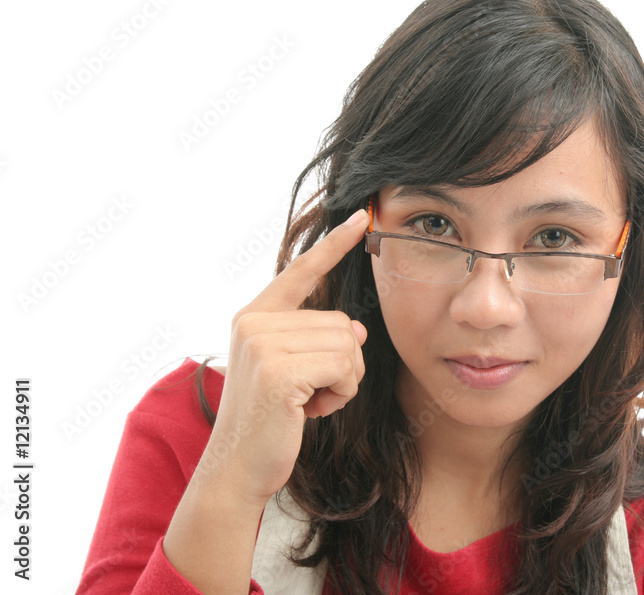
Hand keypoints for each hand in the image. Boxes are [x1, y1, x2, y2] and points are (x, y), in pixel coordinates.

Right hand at [197, 209, 369, 507]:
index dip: (335, 244)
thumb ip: (319, 341)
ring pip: (346, 344)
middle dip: (341, 365)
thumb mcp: (295, 372)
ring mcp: (262, 343)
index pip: (303, 271)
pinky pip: (343, 366)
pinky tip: (310, 411)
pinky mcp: (278, 369)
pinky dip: (340, 394)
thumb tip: (356, 328)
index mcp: (255, 316)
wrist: (239, 469)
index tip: (363, 216)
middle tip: (309, 394)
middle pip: (341, 322)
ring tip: (308, 403)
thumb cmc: (270, 422)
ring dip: (343, 382)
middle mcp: (254, 322)